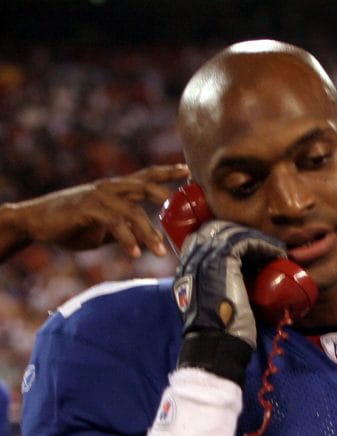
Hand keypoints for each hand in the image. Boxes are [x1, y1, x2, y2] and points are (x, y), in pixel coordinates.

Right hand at [0, 164, 188, 260]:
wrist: (38, 222)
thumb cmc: (74, 224)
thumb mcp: (106, 226)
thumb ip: (127, 227)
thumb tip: (150, 240)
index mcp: (117, 189)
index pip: (146, 176)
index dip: (166, 172)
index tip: (187, 170)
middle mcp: (110, 188)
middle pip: (145, 185)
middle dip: (166, 194)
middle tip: (183, 208)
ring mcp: (99, 196)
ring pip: (133, 211)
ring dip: (149, 233)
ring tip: (160, 252)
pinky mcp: (87, 208)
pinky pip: (114, 223)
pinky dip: (127, 239)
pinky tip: (136, 253)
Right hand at [173, 220, 285, 384]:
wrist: (214, 344)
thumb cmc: (220, 333)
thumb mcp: (215, 304)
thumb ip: (219, 288)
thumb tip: (243, 281)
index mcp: (185, 271)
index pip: (202, 240)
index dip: (227, 240)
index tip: (251, 251)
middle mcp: (190, 260)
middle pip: (215, 230)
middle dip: (242, 234)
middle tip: (265, 246)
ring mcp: (204, 258)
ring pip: (231, 233)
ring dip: (257, 239)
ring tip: (275, 249)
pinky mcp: (222, 261)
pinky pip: (245, 241)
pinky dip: (264, 245)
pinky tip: (277, 253)